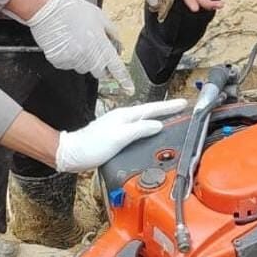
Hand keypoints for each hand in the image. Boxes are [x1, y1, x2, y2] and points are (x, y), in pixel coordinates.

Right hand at [26, 0, 134, 94]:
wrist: (47, 8)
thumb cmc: (72, 9)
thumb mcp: (99, 15)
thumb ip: (111, 31)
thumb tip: (118, 45)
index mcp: (100, 42)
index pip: (116, 66)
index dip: (124, 79)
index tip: (129, 89)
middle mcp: (87, 54)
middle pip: (99, 71)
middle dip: (99, 64)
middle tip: (92, 47)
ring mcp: (72, 59)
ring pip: (83, 68)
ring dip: (82, 60)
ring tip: (75, 41)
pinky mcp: (59, 61)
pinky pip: (68, 66)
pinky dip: (68, 58)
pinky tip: (65, 43)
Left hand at [55, 98, 187, 171]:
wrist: (73, 154)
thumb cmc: (92, 146)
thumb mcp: (119, 138)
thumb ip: (139, 129)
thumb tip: (157, 125)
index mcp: (125, 115)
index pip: (152, 109)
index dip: (168, 107)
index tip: (183, 103)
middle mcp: (123, 118)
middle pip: (149, 112)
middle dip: (166, 110)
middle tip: (181, 108)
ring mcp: (119, 125)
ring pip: (144, 119)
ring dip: (158, 118)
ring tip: (171, 118)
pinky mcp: (116, 135)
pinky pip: (138, 128)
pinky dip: (148, 127)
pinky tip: (150, 132)